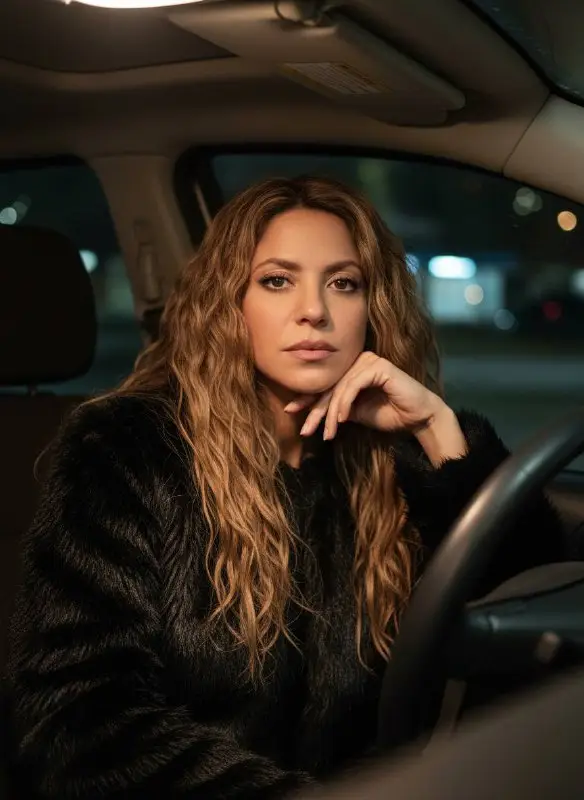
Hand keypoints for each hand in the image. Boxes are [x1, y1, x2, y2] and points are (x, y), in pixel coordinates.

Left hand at [284, 351, 444, 439]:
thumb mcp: (356, 414)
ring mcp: (368, 361)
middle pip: (330, 386)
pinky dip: (345, 403)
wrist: (418, 418)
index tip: (290, 412)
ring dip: (330, 413)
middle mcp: (359, 361)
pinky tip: (340, 420)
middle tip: (305, 430)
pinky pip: (353, 385)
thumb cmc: (391, 414)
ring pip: (339, 388)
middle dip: (315, 410)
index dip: (307, 399)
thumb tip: (313, 412)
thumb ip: (337, 408)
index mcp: (352, 370)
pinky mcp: (378, 366)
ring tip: (327, 433)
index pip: (326, 385)